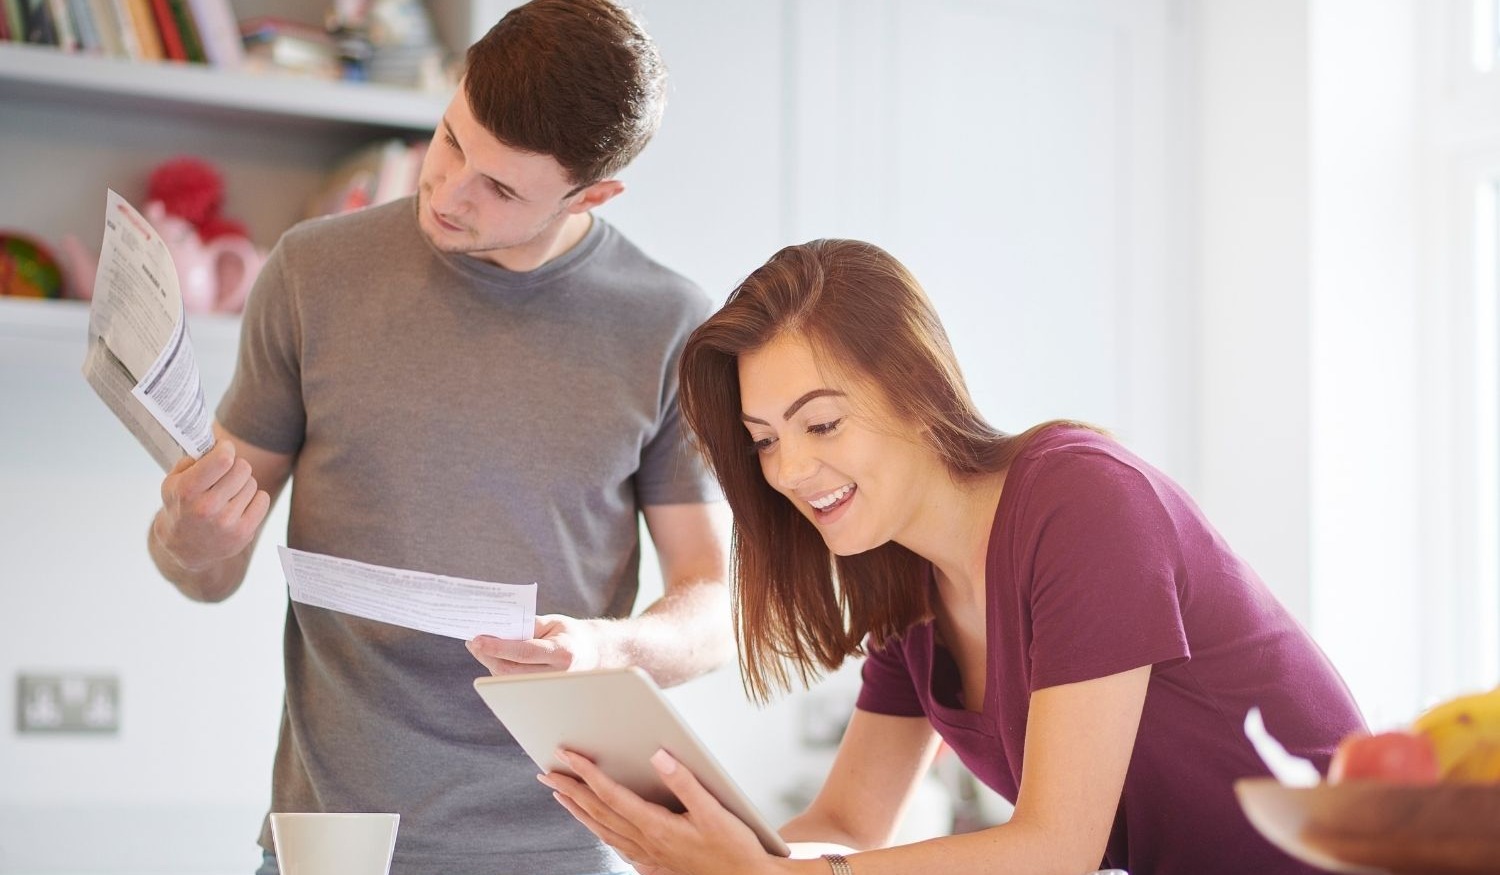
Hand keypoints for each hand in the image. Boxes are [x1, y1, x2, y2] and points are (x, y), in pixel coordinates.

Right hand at [153, 439, 268, 571]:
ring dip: (243, 484)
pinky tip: (240, 504)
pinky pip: (263, 499)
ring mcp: (227, 522)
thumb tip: (216, 443)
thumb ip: (192, 460)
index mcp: (188, 491)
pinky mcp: (243, 532)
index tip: (224, 448)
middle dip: (235, 466)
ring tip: (229, 493)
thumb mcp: (173, 482)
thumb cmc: (181, 506)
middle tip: (226, 473)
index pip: (223, 460)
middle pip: (242, 468)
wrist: (186, 547)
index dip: (226, 448)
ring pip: (252, 483)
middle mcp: (207, 508)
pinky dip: (255, 498)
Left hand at [466, 614, 603, 675]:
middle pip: (511, 670)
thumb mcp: (552, 623)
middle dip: (488, 656)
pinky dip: (499, 669)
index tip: (477, 639)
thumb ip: (527, 626)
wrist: (593, 655)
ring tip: (480, 646)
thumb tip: (497, 630)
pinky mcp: (540, 693)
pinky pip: (512, 683)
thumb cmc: (570, 635)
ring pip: (508, 680)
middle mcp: (556, 674)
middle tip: (473, 642)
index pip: (523, 652)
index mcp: (562, 653)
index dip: (497, 647)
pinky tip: (493, 656)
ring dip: (491, 662)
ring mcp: (548, 687)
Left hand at [539, 748, 781, 874]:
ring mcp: (648, 855)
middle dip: (571, 790)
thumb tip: (658, 756)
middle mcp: (646, 842)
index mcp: (657, 826)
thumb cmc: (734, 849)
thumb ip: (685, 782)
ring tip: (560, 794)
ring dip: (578, 810)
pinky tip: (595, 825)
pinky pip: (616, 845)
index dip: (586, 773)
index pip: (611, 794)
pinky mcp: (655, 862)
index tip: (567, 755)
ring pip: (603, 830)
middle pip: (598, 812)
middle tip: (548, 772)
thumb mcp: (715, 811)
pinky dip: (599, 830)